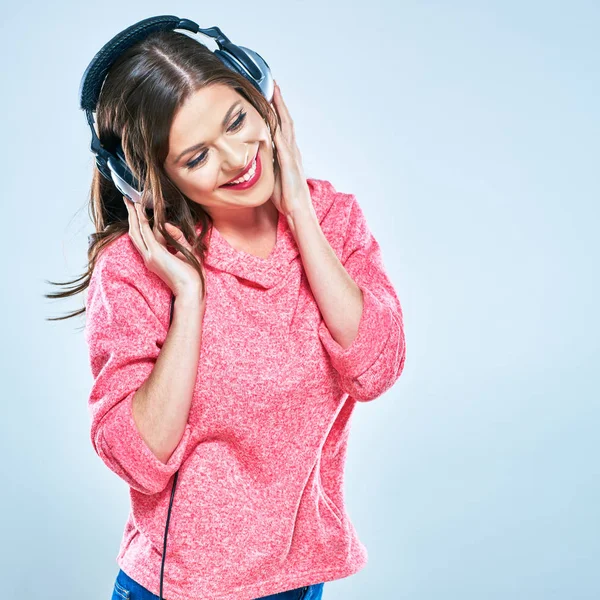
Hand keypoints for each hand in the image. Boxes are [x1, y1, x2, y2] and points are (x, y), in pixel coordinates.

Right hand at [123, 197, 204, 300]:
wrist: (192, 290)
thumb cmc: (191, 275)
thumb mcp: (185, 251)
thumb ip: (177, 237)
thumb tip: (166, 224)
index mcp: (155, 258)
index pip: (145, 238)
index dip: (141, 224)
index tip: (139, 211)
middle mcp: (149, 257)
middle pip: (136, 233)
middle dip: (132, 216)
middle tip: (128, 201)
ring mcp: (150, 256)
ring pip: (137, 231)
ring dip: (133, 215)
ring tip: (131, 201)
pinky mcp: (155, 254)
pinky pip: (145, 233)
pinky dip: (141, 220)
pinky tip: (139, 209)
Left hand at [270, 81, 314, 218]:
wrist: (297, 211)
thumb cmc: (285, 198)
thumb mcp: (272, 176)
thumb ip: (266, 164)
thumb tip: (254, 157)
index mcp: (288, 153)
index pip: (282, 126)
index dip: (277, 110)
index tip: (271, 95)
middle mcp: (292, 151)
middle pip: (286, 121)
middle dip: (279, 102)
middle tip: (273, 84)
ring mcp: (292, 156)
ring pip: (287, 127)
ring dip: (280, 110)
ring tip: (274, 94)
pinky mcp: (290, 165)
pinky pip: (283, 144)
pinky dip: (278, 131)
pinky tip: (272, 121)